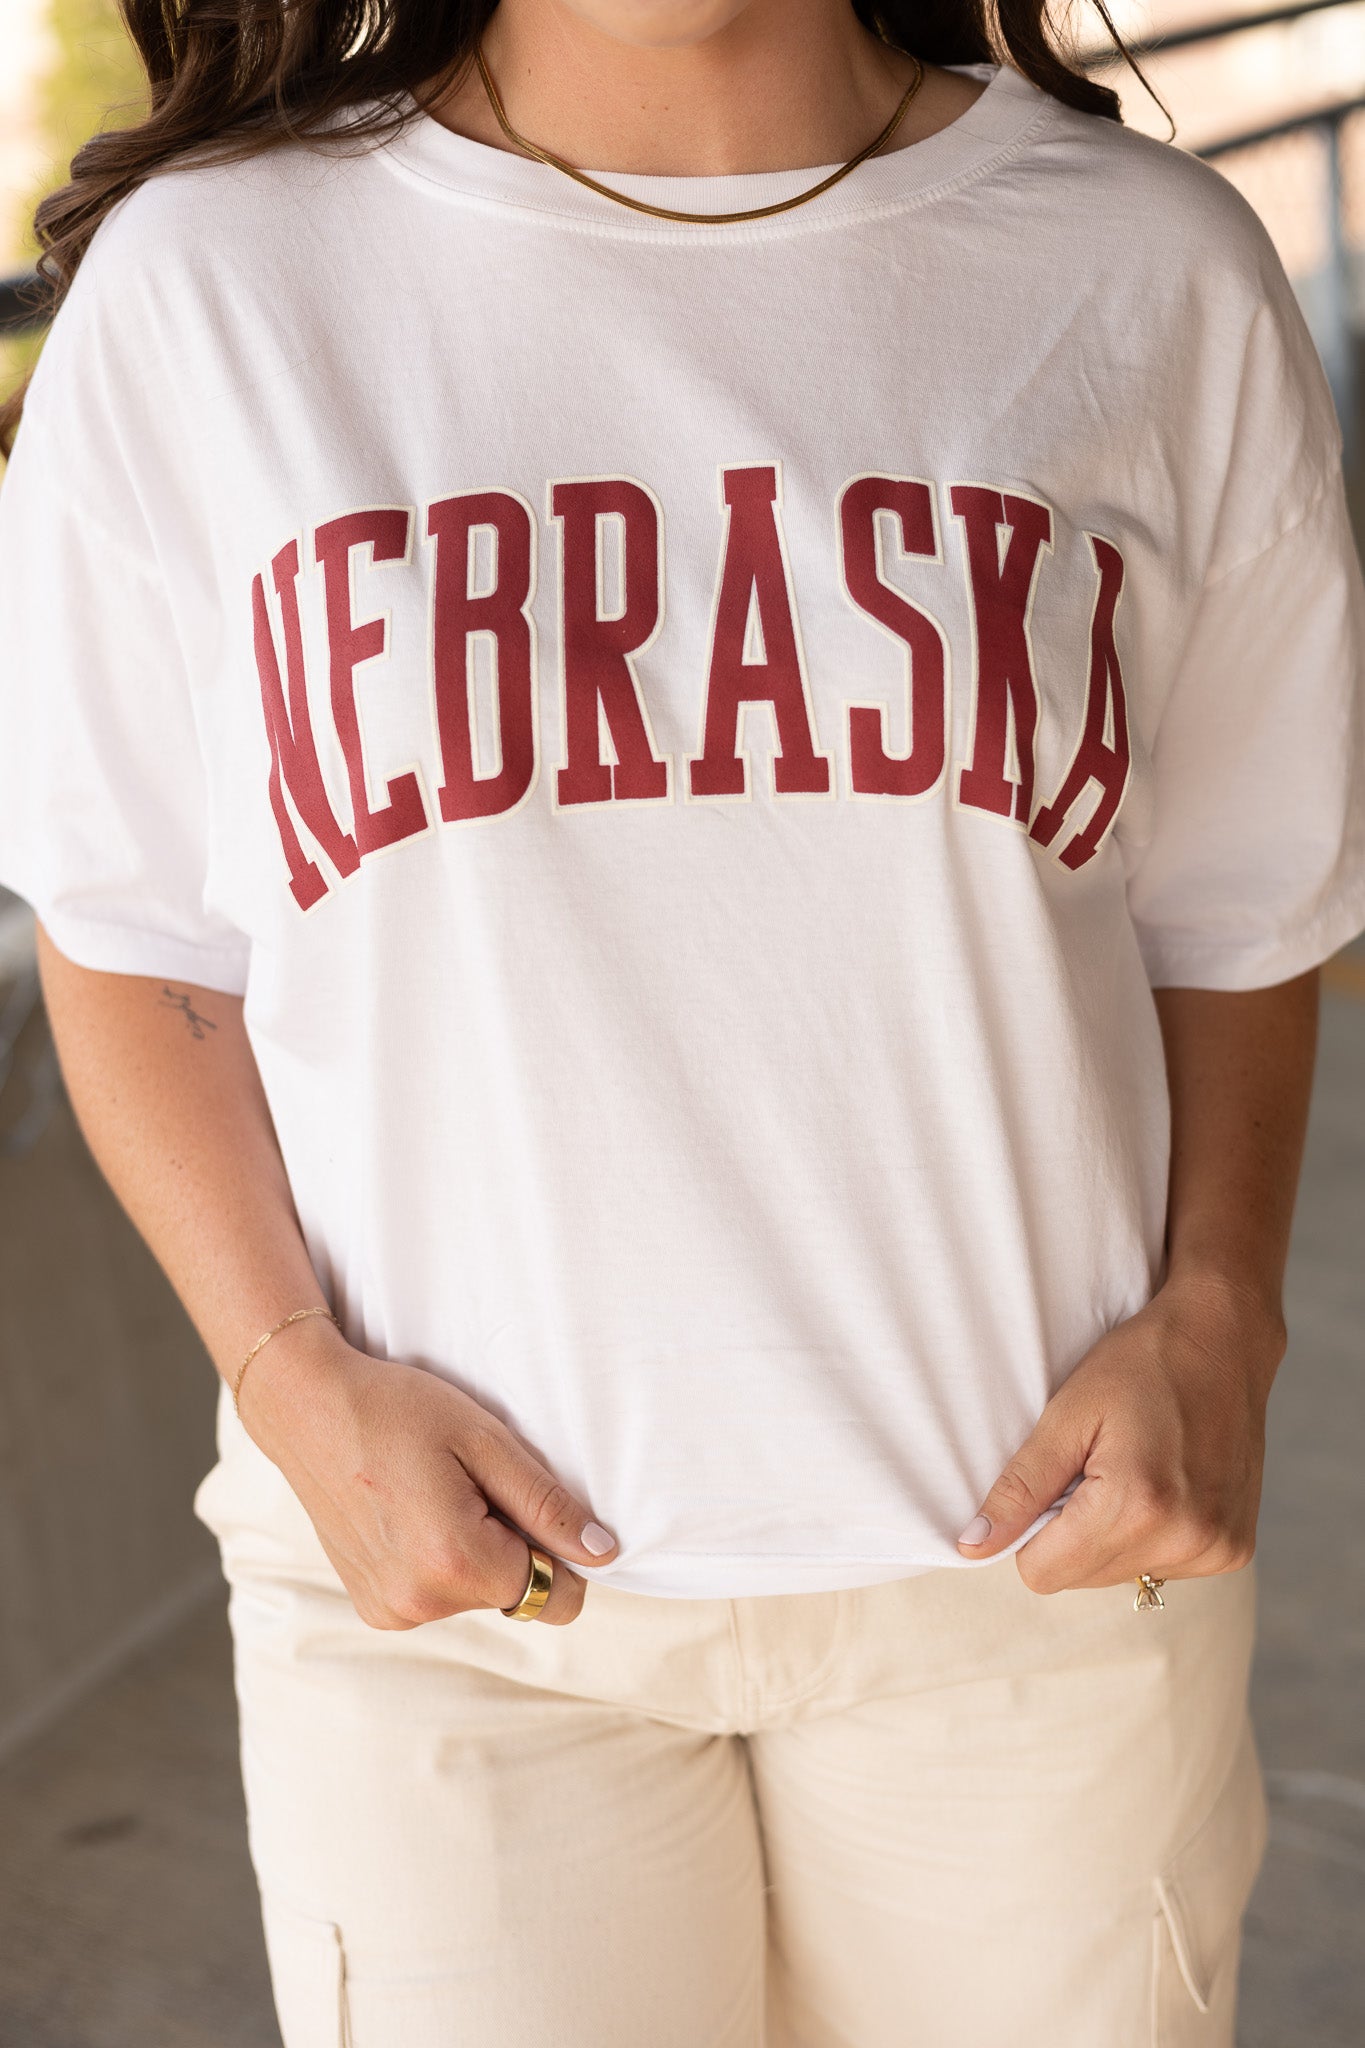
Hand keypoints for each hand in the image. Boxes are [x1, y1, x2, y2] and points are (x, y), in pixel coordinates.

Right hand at [235, 1317, 617, 1626]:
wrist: (307, 1408)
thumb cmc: (398, 1410)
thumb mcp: (485, 1441)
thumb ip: (547, 1504)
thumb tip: (603, 1554)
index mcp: (455, 1563)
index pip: (557, 1596)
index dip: (558, 1549)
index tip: (526, 1501)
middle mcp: (421, 1603)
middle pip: (517, 1597)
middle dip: (513, 1547)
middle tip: (471, 1485)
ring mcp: (391, 1611)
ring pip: (478, 1597)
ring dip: (476, 1553)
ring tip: (437, 1493)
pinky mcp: (373, 1608)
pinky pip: (439, 1596)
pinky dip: (440, 1562)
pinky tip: (412, 1512)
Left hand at [956, 1273, 1285, 1592]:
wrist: (1223, 1340)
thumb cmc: (1140, 1364)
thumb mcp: (1067, 1414)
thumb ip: (1019, 1487)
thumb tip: (972, 1546)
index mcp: (1137, 1507)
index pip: (1043, 1573)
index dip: (1032, 1531)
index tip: (1055, 1481)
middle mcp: (1184, 1541)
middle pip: (1081, 1579)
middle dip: (1073, 1532)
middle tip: (1096, 1466)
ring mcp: (1215, 1550)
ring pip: (1121, 1576)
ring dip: (1112, 1535)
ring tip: (1133, 1470)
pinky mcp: (1233, 1550)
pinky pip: (1162, 1567)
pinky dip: (1150, 1535)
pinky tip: (1163, 1485)